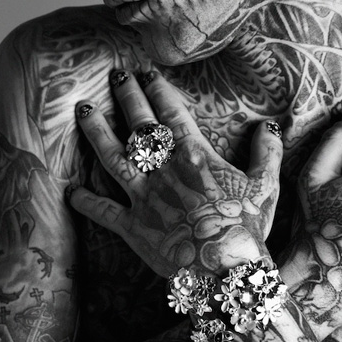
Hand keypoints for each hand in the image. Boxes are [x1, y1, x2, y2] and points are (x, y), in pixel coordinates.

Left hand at [67, 69, 282, 276]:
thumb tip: (270, 125)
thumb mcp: (266, 185)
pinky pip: (102, 210)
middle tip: (115, 75)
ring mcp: (143, 196)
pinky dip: (85, 200)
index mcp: (194, 155)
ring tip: (82, 110)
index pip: (172, 113)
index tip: (147, 72)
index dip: (158, 89)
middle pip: (139, 125)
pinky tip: (71, 191)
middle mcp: (163, 169)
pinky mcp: (131, 226)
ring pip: (112, 156)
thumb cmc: (247, 226)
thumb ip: (267, 152)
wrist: (224, 269)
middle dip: (126, 96)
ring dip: (95, 131)